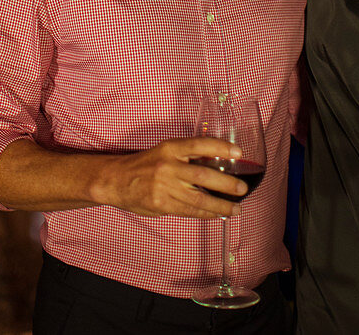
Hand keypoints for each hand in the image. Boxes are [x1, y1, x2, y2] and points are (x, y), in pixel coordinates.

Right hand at [95, 137, 245, 218]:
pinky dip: (205, 213)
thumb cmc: (144, 165)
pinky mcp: (161, 204)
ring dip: (220, 206)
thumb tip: (215, 166)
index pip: (199, 144)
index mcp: (170, 148)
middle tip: (242, 189)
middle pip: (203, 175)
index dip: (220, 147)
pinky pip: (188, 211)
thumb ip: (185, 158)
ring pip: (198, 198)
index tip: (239, 153)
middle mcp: (168, 165)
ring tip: (235, 208)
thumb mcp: (164, 152)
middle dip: (226, 184)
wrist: (117, 180)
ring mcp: (164, 186)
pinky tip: (217, 214)